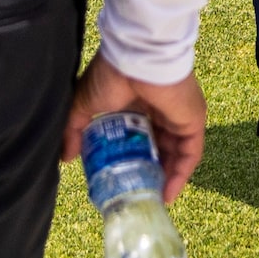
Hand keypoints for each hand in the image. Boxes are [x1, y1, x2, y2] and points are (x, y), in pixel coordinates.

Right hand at [62, 52, 205, 204]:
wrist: (135, 57)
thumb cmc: (110, 74)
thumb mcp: (83, 105)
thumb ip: (74, 130)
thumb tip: (65, 157)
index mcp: (138, 102)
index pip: (139, 136)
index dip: (131, 159)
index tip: (120, 178)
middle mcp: (161, 109)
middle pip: (159, 147)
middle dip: (149, 172)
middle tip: (137, 193)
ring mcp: (179, 115)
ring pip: (176, 153)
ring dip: (165, 178)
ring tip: (151, 199)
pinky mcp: (193, 120)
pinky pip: (191, 153)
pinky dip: (181, 175)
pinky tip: (167, 193)